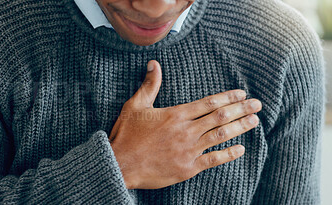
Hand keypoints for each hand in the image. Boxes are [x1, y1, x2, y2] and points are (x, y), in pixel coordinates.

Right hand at [109, 60, 261, 189]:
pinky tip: (241, 149)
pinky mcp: (188, 168)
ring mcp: (188, 150)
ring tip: (254, 121)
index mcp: (175, 115)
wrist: (121, 165)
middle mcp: (186, 131)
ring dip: (240, 127)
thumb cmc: (127, 135)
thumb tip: (154, 64)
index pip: (208, 103)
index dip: (227, 97)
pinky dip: (228, 154)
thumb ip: (149, 86)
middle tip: (257, 104)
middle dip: (241, 109)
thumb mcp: (135, 106)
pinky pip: (213, 160)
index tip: (241, 93)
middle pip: (219, 117)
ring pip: (220, 136)